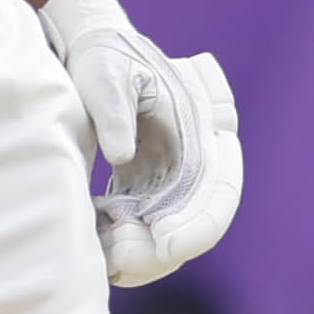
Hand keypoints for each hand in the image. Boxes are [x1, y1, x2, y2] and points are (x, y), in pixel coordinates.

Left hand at [39, 0, 244, 286]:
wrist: (94, 55)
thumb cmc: (104, 60)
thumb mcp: (106, 75)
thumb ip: (115, 110)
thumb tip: (121, 155)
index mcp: (204, 134)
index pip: (219, 193)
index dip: (198, 225)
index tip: (164, 244)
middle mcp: (198, 164)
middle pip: (196, 227)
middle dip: (161, 253)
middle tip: (118, 258)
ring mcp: (173, 182)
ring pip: (169, 239)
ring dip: (140, 257)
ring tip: (102, 253)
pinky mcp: (147, 192)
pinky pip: (144, 232)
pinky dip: (123, 247)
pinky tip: (94, 243)